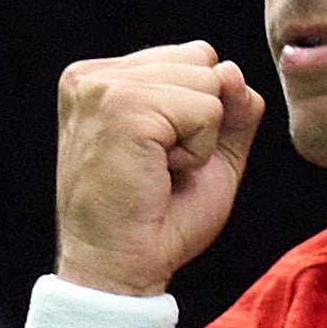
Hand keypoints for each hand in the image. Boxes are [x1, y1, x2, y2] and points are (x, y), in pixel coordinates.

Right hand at [53, 42, 262, 299]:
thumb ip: (229, 108)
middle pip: (203, 59)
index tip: (158, 157)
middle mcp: (93, 74)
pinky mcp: (123, 106)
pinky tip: (160, 174)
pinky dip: (198, 151)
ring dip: (200, 138)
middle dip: (202, 119)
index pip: (191, 57)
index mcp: (100, 78)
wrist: (119, 271)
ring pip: (209, 81)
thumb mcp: (207, 153)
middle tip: (159, 167)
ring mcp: (104, 87)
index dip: (198, 112)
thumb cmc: (156, 222)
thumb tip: (233, 70)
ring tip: (158, 171)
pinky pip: (206, 109)